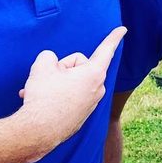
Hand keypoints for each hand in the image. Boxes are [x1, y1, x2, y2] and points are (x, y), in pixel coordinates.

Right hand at [16, 26, 126, 160]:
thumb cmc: (44, 98)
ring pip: (71, 82)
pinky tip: (42, 103)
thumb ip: (49, 56)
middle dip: (62, 69)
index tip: (123, 29)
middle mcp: (98, 88)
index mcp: (94, 73)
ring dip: (55, 84)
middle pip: (79, 66)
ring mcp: (91, 104)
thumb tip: (52, 63)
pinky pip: (69, 97)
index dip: (113, 37)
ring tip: (39, 93)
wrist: (38, 133)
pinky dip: (56, 97)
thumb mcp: (42, 66)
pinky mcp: (81, 115)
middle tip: (47, 80)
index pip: (105, 50)